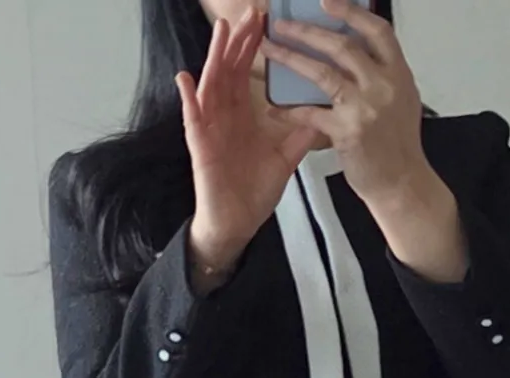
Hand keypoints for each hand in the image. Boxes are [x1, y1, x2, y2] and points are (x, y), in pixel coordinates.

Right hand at [178, 10, 327, 285]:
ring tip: (221, 30)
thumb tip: (324, 115)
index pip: (248, 71)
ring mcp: (210, 127)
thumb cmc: (255, 192)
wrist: (237, 224)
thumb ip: (300, 135)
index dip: (256, 45)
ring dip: (214, 56)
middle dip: (239, 39)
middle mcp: (225, 114)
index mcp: (243, 114)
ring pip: (211, 83)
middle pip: (230, 68)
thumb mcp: (284, 159)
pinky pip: (191, 117)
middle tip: (250, 11)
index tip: (266, 20)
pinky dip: (188, 98)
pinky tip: (185, 78)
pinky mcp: (200, 145)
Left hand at [260, 0, 465, 277]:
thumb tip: (359, 45)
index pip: (377, 31)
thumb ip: (383, 73)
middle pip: (343, 46)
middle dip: (308, 31)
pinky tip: (273, 109)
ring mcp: (366, 108)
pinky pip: (311, 114)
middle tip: (282, 23)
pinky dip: (290, 111)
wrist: (402, 184)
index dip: (352, 12)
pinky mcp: (348, 132)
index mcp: (398, 73)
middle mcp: (384, 85)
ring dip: (291, 58)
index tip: (326, 1)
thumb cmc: (398, 144)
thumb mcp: (401, 99)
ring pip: (323, 73)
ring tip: (269, 49)